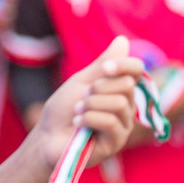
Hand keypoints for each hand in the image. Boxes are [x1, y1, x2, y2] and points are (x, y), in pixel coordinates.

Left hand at [29, 35, 144, 171]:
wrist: (46, 137)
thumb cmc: (63, 109)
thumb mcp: (81, 81)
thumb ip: (103, 64)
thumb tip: (123, 40)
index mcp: (119, 90)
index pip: (137, 70)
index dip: (124, 65)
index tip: (106, 68)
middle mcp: (127, 107)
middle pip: (126, 85)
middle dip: (97, 88)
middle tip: (81, 99)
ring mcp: (124, 125)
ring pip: (119, 103)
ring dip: (90, 105)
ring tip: (77, 113)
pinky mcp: (116, 142)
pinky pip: (111, 122)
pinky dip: (89, 119)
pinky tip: (78, 124)